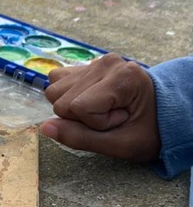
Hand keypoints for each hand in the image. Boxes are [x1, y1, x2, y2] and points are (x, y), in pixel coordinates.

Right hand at [40, 53, 160, 162]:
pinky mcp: (85, 64)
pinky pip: (56, 81)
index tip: (120, 121)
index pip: (78, 108)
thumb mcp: (120, 145)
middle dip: (82, 118)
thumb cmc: (147, 131)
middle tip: (112, 117)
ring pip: (54, 91)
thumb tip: (44, 128)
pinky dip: (68, 97)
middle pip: (60, 100)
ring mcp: (94, 61)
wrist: (162, 114)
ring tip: (104, 110)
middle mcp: (106, 63)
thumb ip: (80, 138)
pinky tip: (91, 101)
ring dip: (74, 109)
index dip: (94, 124)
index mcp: (122, 77)